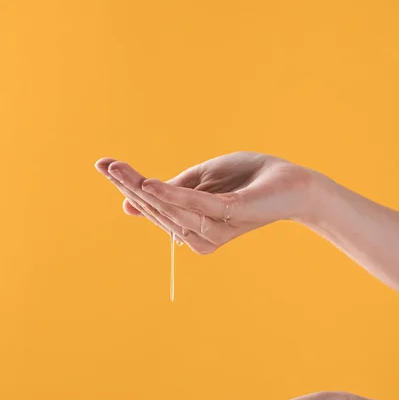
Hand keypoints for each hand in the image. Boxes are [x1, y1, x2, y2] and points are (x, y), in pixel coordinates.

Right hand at [95, 152, 315, 253]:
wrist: (294, 182)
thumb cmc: (250, 178)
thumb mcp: (203, 179)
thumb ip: (172, 190)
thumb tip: (133, 201)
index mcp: (194, 225)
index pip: (156, 209)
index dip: (129, 189)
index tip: (105, 166)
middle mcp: (202, 235)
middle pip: (158, 211)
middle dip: (129, 187)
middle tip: (104, 164)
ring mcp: (216, 228)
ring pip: (171, 210)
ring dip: (142, 189)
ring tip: (118, 169)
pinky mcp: (230, 215)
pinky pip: (195, 206)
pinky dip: (171, 195)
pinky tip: (149, 185)